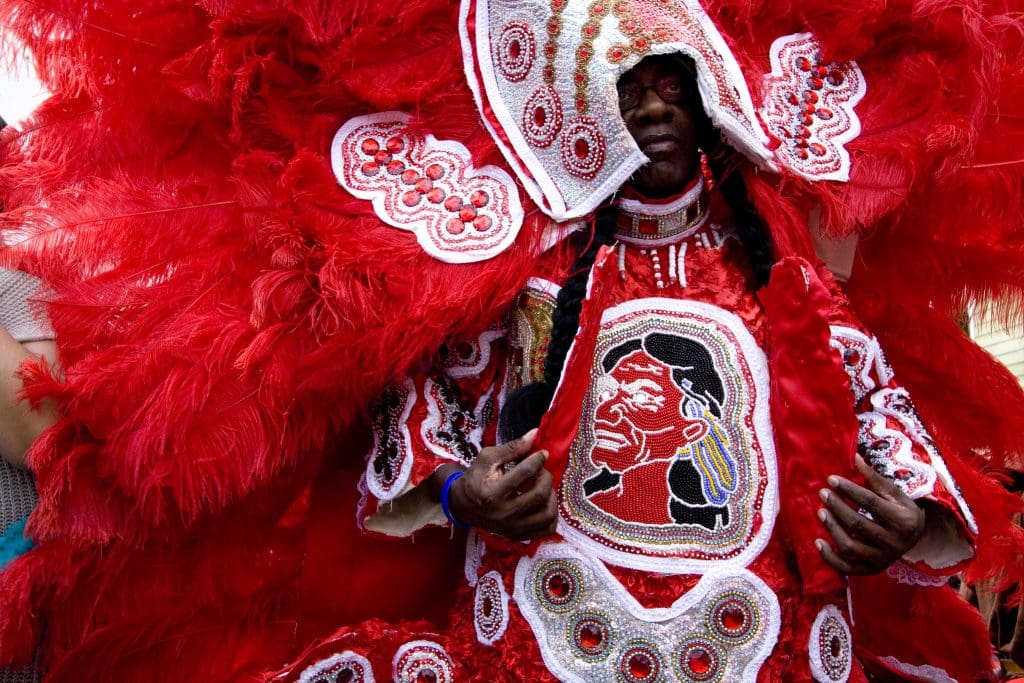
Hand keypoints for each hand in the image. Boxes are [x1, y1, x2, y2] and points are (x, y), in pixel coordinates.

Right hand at [444, 429, 557, 540]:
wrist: (464, 505)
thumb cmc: (476, 478)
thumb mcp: (488, 458)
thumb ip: (512, 447)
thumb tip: (535, 434)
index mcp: (493, 492)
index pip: (524, 473)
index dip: (538, 459)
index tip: (542, 454)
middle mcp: (504, 513)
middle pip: (539, 495)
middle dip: (546, 477)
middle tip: (542, 470)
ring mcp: (513, 528)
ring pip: (547, 514)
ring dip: (551, 496)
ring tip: (544, 486)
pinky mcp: (519, 535)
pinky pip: (547, 529)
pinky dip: (552, 515)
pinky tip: (545, 502)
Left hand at [815, 455, 925, 574]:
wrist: (915, 538)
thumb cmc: (900, 510)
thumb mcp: (894, 493)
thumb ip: (874, 478)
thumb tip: (854, 455)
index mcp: (904, 521)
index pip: (870, 503)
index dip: (849, 489)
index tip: (831, 479)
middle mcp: (895, 543)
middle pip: (858, 525)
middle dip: (837, 507)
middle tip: (823, 493)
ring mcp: (883, 559)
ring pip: (850, 547)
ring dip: (832, 528)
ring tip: (821, 512)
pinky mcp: (872, 570)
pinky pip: (847, 568)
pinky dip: (830, 557)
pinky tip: (818, 542)